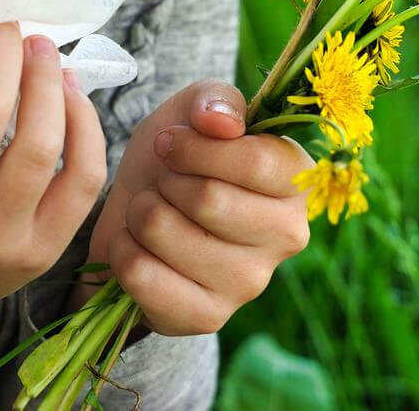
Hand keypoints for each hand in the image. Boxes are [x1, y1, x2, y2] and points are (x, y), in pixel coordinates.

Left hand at [83, 81, 313, 336]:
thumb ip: (214, 100)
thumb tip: (220, 120)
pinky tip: (138, 247)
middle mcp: (287, 236)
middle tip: (163, 181)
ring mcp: (250, 283)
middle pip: (209, 199)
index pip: (255, 161)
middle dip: (166, 179)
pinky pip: (141, 274)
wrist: (138, 210)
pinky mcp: (207, 317)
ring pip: (166, 231)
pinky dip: (123, 251)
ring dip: (141, 211)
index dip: (195, 147)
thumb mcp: (193, 110)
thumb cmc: (178, 155)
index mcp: (295, 180)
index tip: (169, 143)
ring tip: (150, 211)